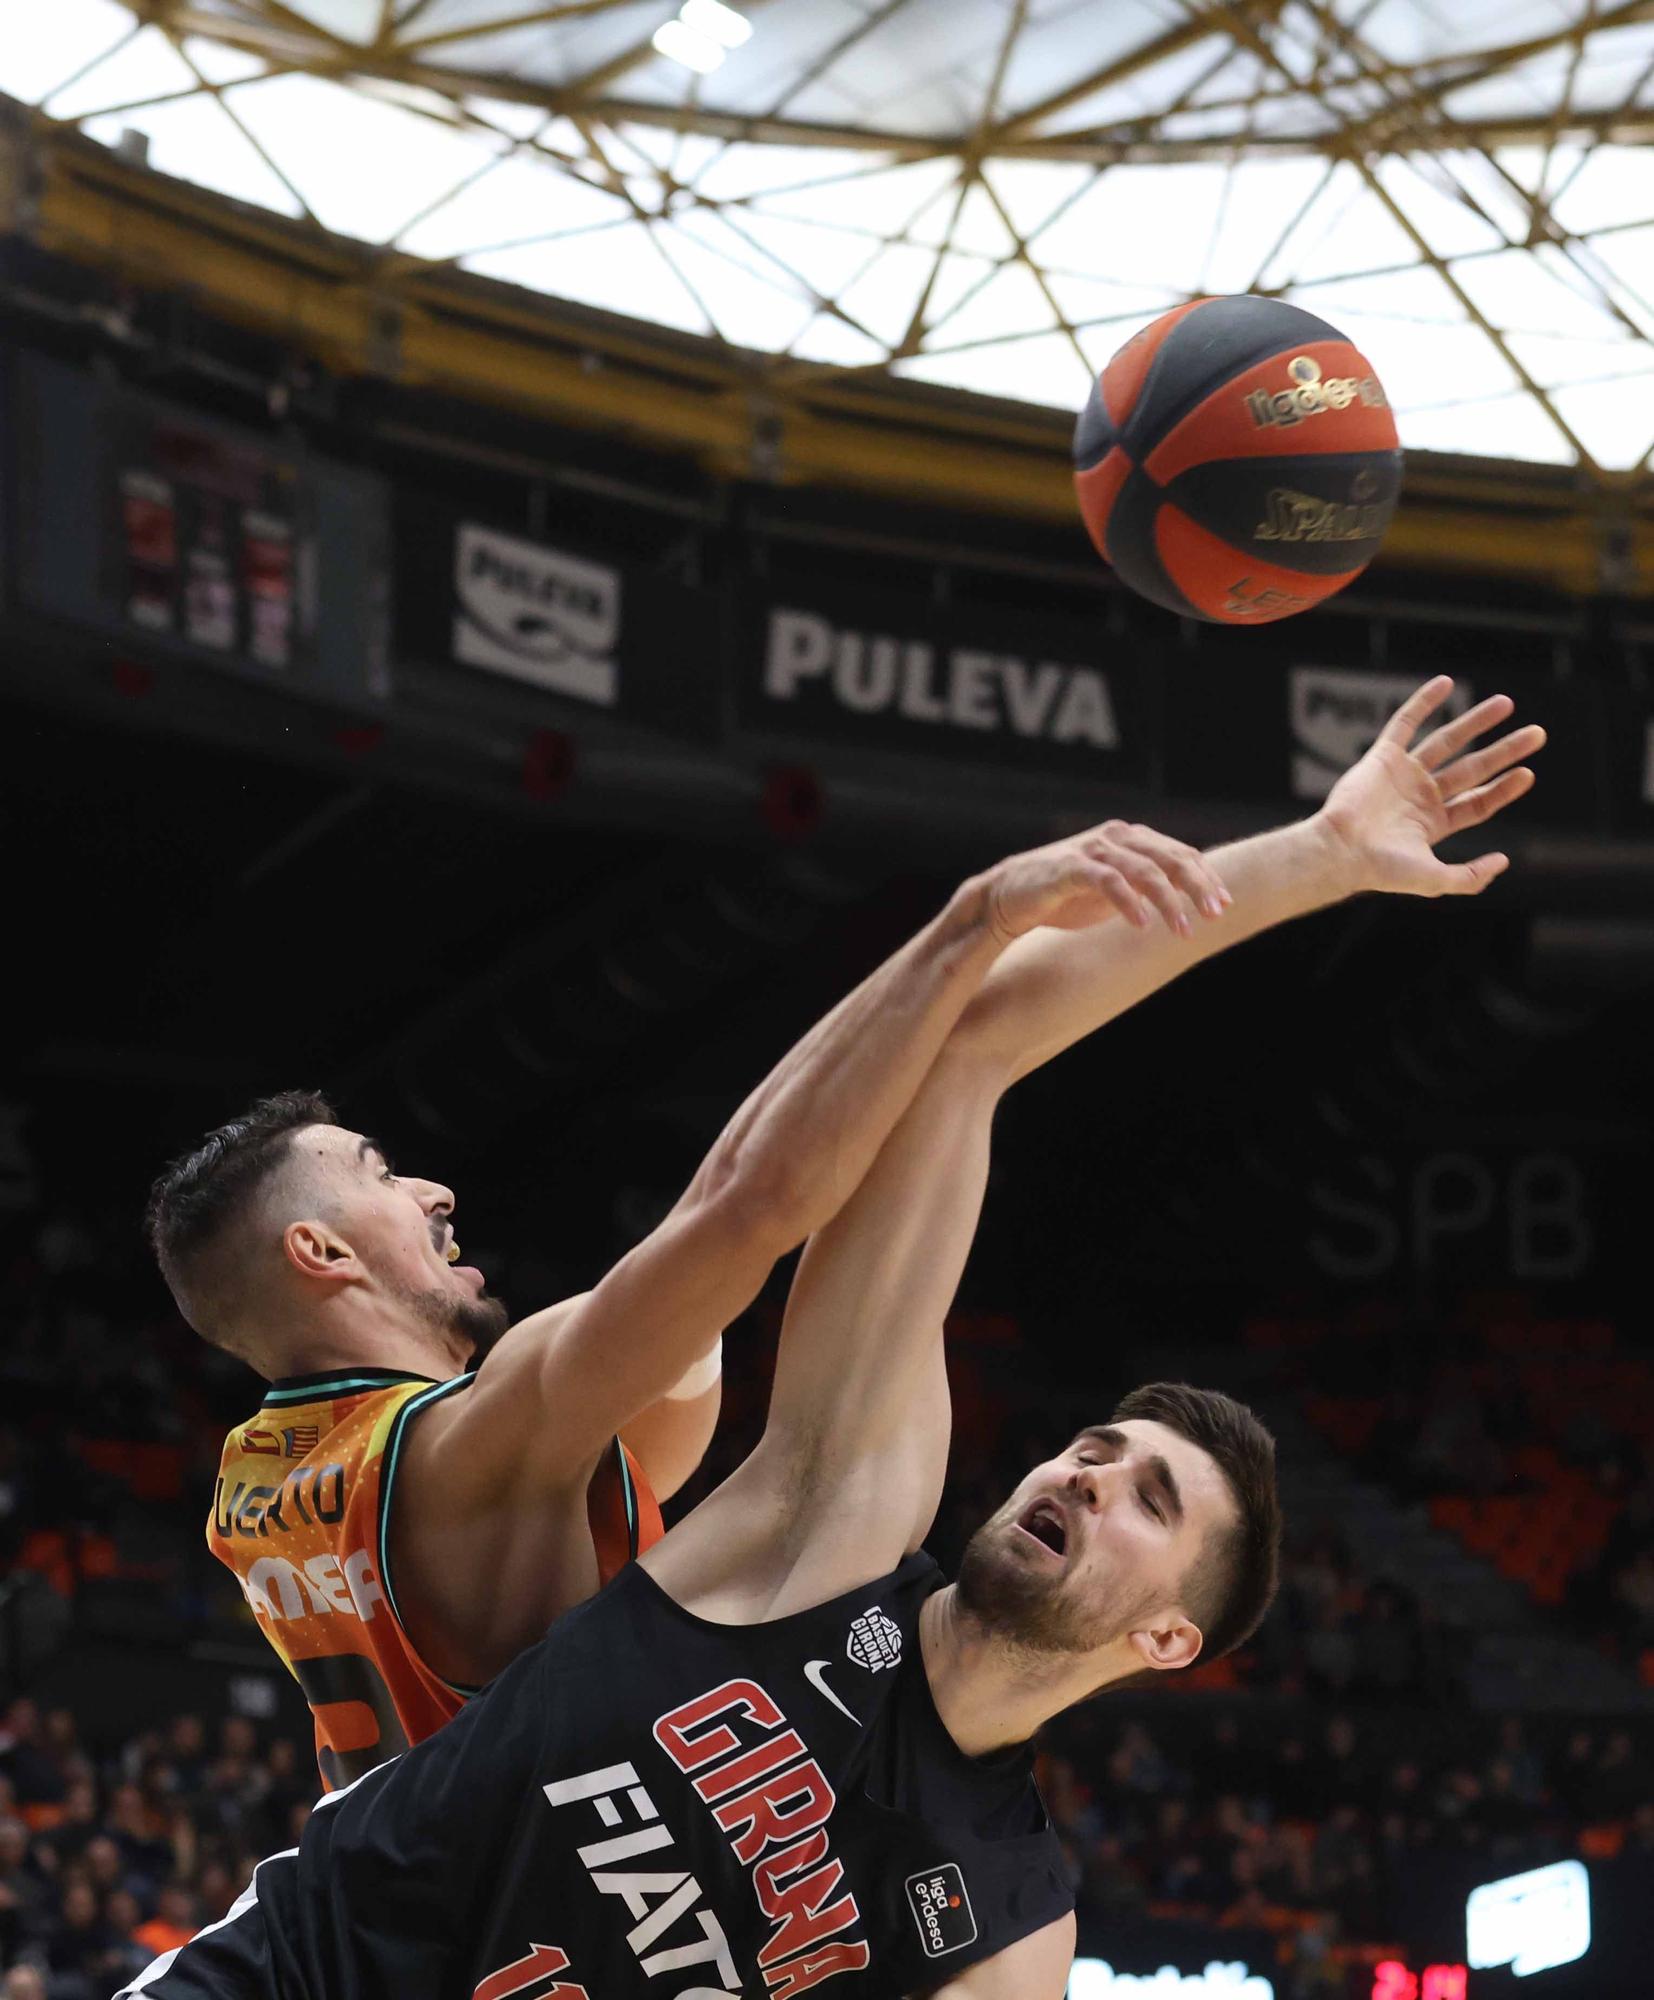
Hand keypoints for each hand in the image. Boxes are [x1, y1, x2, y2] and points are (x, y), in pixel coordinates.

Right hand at [983, 820, 1231, 942]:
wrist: (1009, 898)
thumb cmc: (1064, 895)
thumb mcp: (1114, 890)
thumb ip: (1145, 886)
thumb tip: (1186, 899)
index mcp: (1130, 840)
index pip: (1179, 853)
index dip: (1206, 877)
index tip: (1225, 904)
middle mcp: (1115, 838)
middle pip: (1170, 858)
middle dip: (1197, 886)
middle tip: (1215, 914)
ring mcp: (1093, 850)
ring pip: (1145, 871)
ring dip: (1169, 902)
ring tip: (1183, 930)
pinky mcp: (1070, 868)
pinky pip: (1109, 882)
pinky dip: (1129, 903)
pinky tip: (1142, 925)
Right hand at [1318, 675, 1543, 896]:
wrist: (1341, 851)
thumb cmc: (1381, 870)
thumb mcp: (1435, 881)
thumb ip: (1471, 877)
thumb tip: (1504, 861)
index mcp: (1433, 823)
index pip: (1477, 802)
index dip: (1504, 789)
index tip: (1528, 773)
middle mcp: (1421, 796)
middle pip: (1472, 768)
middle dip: (1504, 751)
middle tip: (1536, 735)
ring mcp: (1403, 774)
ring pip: (1446, 741)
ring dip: (1475, 722)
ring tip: (1507, 704)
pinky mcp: (1382, 757)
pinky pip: (1404, 723)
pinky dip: (1423, 702)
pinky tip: (1445, 683)